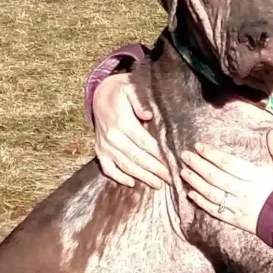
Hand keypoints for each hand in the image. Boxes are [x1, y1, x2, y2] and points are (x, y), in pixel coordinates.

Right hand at [93, 74, 170, 188]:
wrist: (100, 94)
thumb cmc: (121, 91)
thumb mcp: (131, 88)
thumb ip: (140, 101)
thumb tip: (148, 115)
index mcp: (122, 122)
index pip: (144, 143)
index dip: (158, 155)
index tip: (172, 164)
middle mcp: (112, 136)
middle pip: (137, 157)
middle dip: (155, 170)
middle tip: (171, 179)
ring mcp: (104, 145)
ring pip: (125, 165)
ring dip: (142, 177)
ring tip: (158, 184)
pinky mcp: (99, 150)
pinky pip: (107, 168)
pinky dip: (118, 177)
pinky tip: (132, 183)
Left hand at [180, 131, 272, 233]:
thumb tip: (271, 133)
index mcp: (257, 177)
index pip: (228, 163)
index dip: (212, 154)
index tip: (199, 146)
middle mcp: (244, 191)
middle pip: (216, 177)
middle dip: (198, 165)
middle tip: (185, 156)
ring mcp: (239, 207)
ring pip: (212, 194)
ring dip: (196, 182)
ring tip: (184, 172)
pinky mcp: (237, 221)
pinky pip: (216, 211)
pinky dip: (202, 203)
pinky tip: (191, 194)